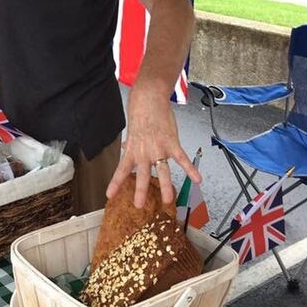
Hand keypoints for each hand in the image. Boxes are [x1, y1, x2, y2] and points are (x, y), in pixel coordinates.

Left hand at [107, 85, 200, 207]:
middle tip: (139, 206)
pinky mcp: (172, 143)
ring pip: (162, 171)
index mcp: (132, 151)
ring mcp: (158, 149)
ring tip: (169, 200)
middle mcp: (144, 153)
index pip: (121, 170)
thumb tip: (124, 148)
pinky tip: (197, 179)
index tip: (109, 196)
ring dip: (166, 186)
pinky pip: (182, 159)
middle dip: (141, 192)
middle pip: (142, 175)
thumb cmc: (140, 115)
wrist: (149, 100)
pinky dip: (190, 169)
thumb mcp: (131, 132)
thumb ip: (130, 144)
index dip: (115, 183)